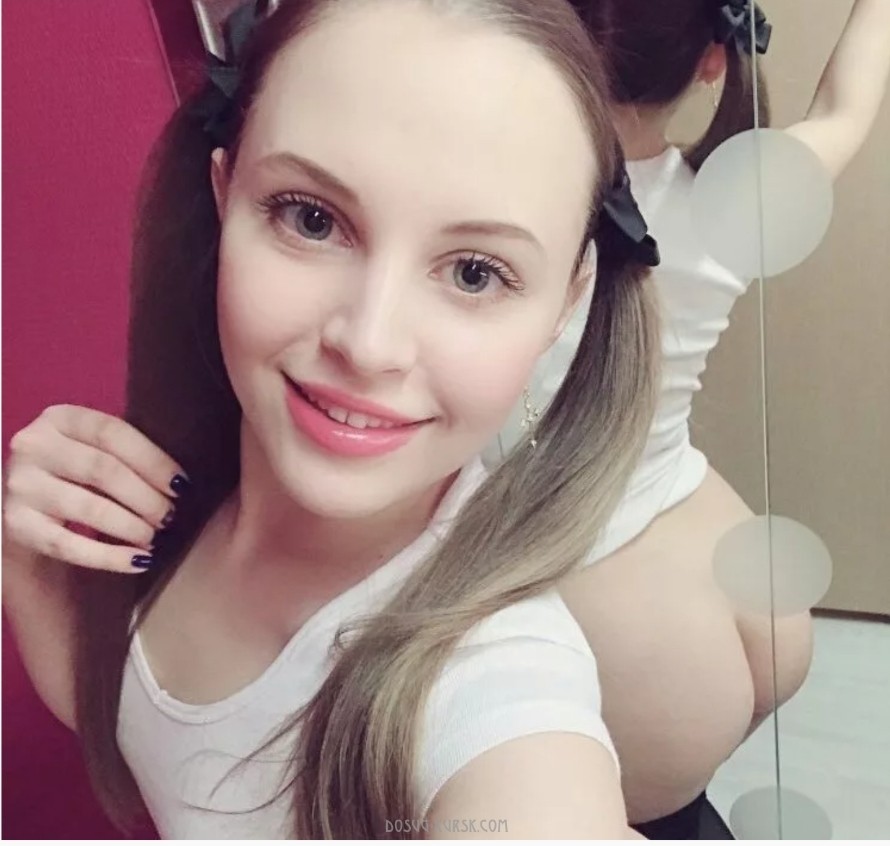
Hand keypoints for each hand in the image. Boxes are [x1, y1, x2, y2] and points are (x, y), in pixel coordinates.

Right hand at [3, 405, 187, 572]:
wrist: (24, 505)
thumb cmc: (76, 473)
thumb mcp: (93, 448)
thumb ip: (126, 452)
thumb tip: (181, 480)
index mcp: (59, 418)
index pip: (113, 433)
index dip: (153, 460)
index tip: (182, 485)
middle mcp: (32, 444)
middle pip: (103, 470)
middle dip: (146, 497)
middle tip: (171, 516)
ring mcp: (19, 484)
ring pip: (88, 507)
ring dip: (131, 526)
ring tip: (156, 537)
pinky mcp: (15, 524)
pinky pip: (68, 545)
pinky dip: (109, 557)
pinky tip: (139, 561)